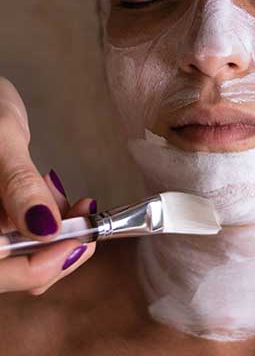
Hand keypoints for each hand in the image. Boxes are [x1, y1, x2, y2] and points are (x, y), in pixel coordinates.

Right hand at [0, 77, 96, 294]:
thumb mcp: (2, 142)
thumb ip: (18, 184)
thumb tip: (45, 228)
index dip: (37, 269)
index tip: (79, 241)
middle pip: (14, 271)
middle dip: (58, 251)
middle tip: (87, 222)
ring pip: (25, 254)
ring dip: (59, 235)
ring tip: (75, 202)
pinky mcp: (3, 216)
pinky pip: (28, 232)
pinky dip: (51, 221)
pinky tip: (57, 196)